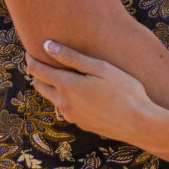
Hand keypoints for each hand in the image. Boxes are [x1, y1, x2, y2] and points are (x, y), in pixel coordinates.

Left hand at [26, 41, 152, 142]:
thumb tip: (48, 45)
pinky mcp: (80, 124)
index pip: (37, 71)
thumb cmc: (124, 91)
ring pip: (51, 97)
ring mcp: (71, 116)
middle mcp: (64, 103)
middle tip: (43, 59)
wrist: (138, 123)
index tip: (30, 49)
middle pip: (39, 85)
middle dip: (38, 72)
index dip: (31, 59)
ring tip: (61, 72)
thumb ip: (72, 57)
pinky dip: (64, 97)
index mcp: (67, 86)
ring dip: (50, 85)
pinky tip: (78, 91)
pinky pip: (64, 108)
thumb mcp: (100, 68)